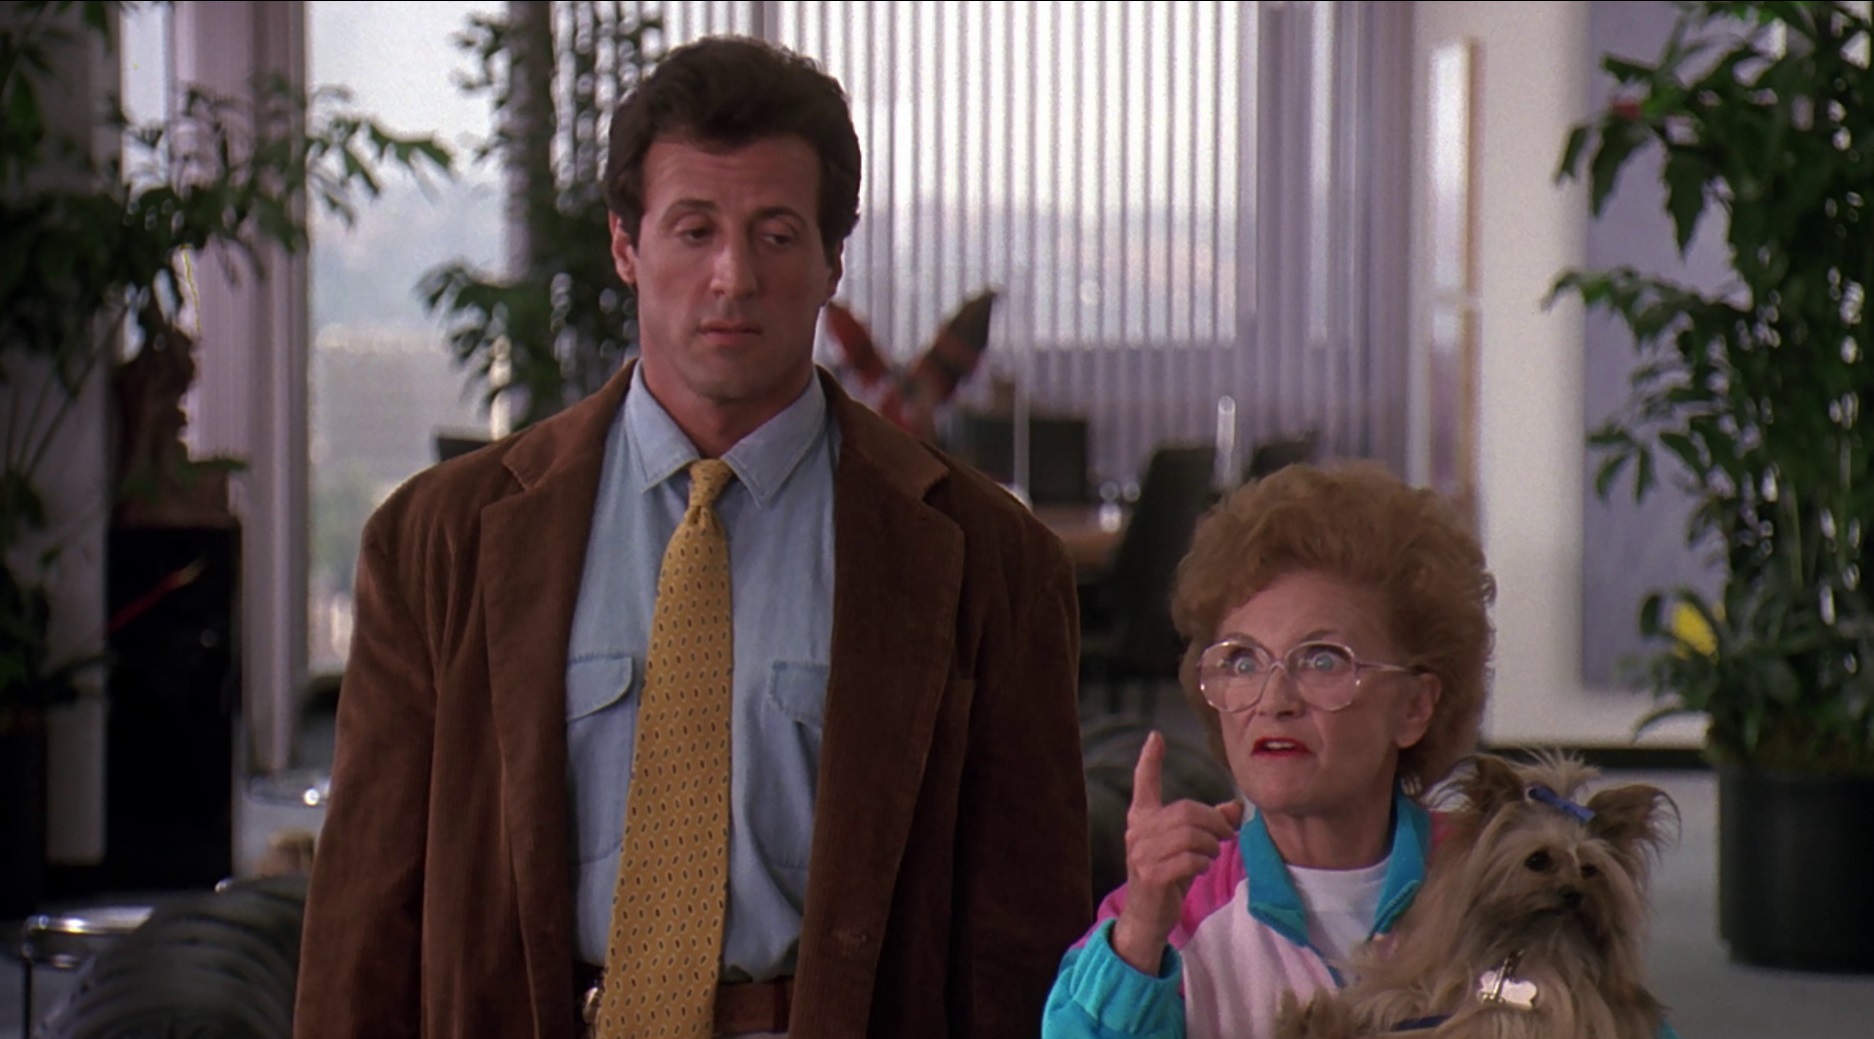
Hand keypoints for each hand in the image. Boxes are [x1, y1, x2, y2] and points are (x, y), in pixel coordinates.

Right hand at [1110, 731, 1244, 973]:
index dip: (1150, 760)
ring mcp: (1141, 853)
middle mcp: (1138, 832)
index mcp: (1142, 819)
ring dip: (1210, 845)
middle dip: (1214, 823)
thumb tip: (1236, 806)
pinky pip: (1188, 858)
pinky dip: (1201, 863)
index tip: (1156, 737)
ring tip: (1210, 856)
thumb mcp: (1187, 848)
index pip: (1144, 784)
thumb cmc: (1168, 877)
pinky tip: (1198, 869)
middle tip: (1225, 836)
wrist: (1147, 917)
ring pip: (1190, 834)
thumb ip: (1209, 825)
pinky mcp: (1151, 874)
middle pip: (1186, 811)